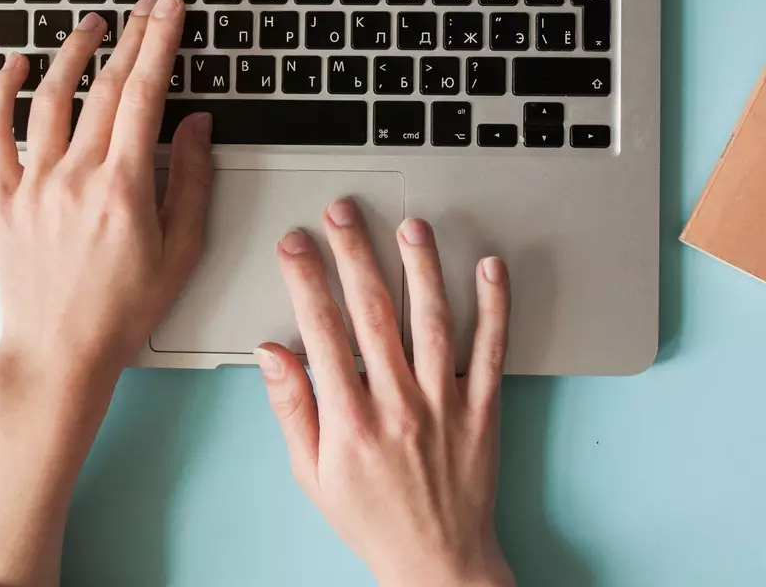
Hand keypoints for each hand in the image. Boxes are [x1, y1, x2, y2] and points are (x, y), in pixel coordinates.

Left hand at [0, 0, 213, 380]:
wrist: (59, 352)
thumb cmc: (123, 310)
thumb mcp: (180, 251)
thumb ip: (190, 181)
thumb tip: (195, 124)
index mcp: (124, 189)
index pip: (146, 95)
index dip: (160, 44)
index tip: (170, 10)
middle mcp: (76, 177)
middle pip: (106, 87)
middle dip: (131, 36)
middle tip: (147, 4)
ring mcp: (35, 185)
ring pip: (51, 98)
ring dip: (73, 52)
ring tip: (92, 24)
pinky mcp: (3, 198)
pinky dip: (0, 93)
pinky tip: (13, 64)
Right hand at [256, 200, 513, 586]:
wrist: (438, 563)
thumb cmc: (371, 519)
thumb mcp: (311, 473)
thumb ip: (291, 407)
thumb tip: (271, 352)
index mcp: (351, 421)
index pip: (322, 332)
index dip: (306, 280)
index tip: (296, 244)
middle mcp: (399, 406)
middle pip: (374, 312)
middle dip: (355, 254)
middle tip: (343, 213)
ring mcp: (445, 404)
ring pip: (433, 321)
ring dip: (421, 267)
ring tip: (411, 227)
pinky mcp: (482, 408)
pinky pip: (491, 350)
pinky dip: (494, 307)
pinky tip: (489, 269)